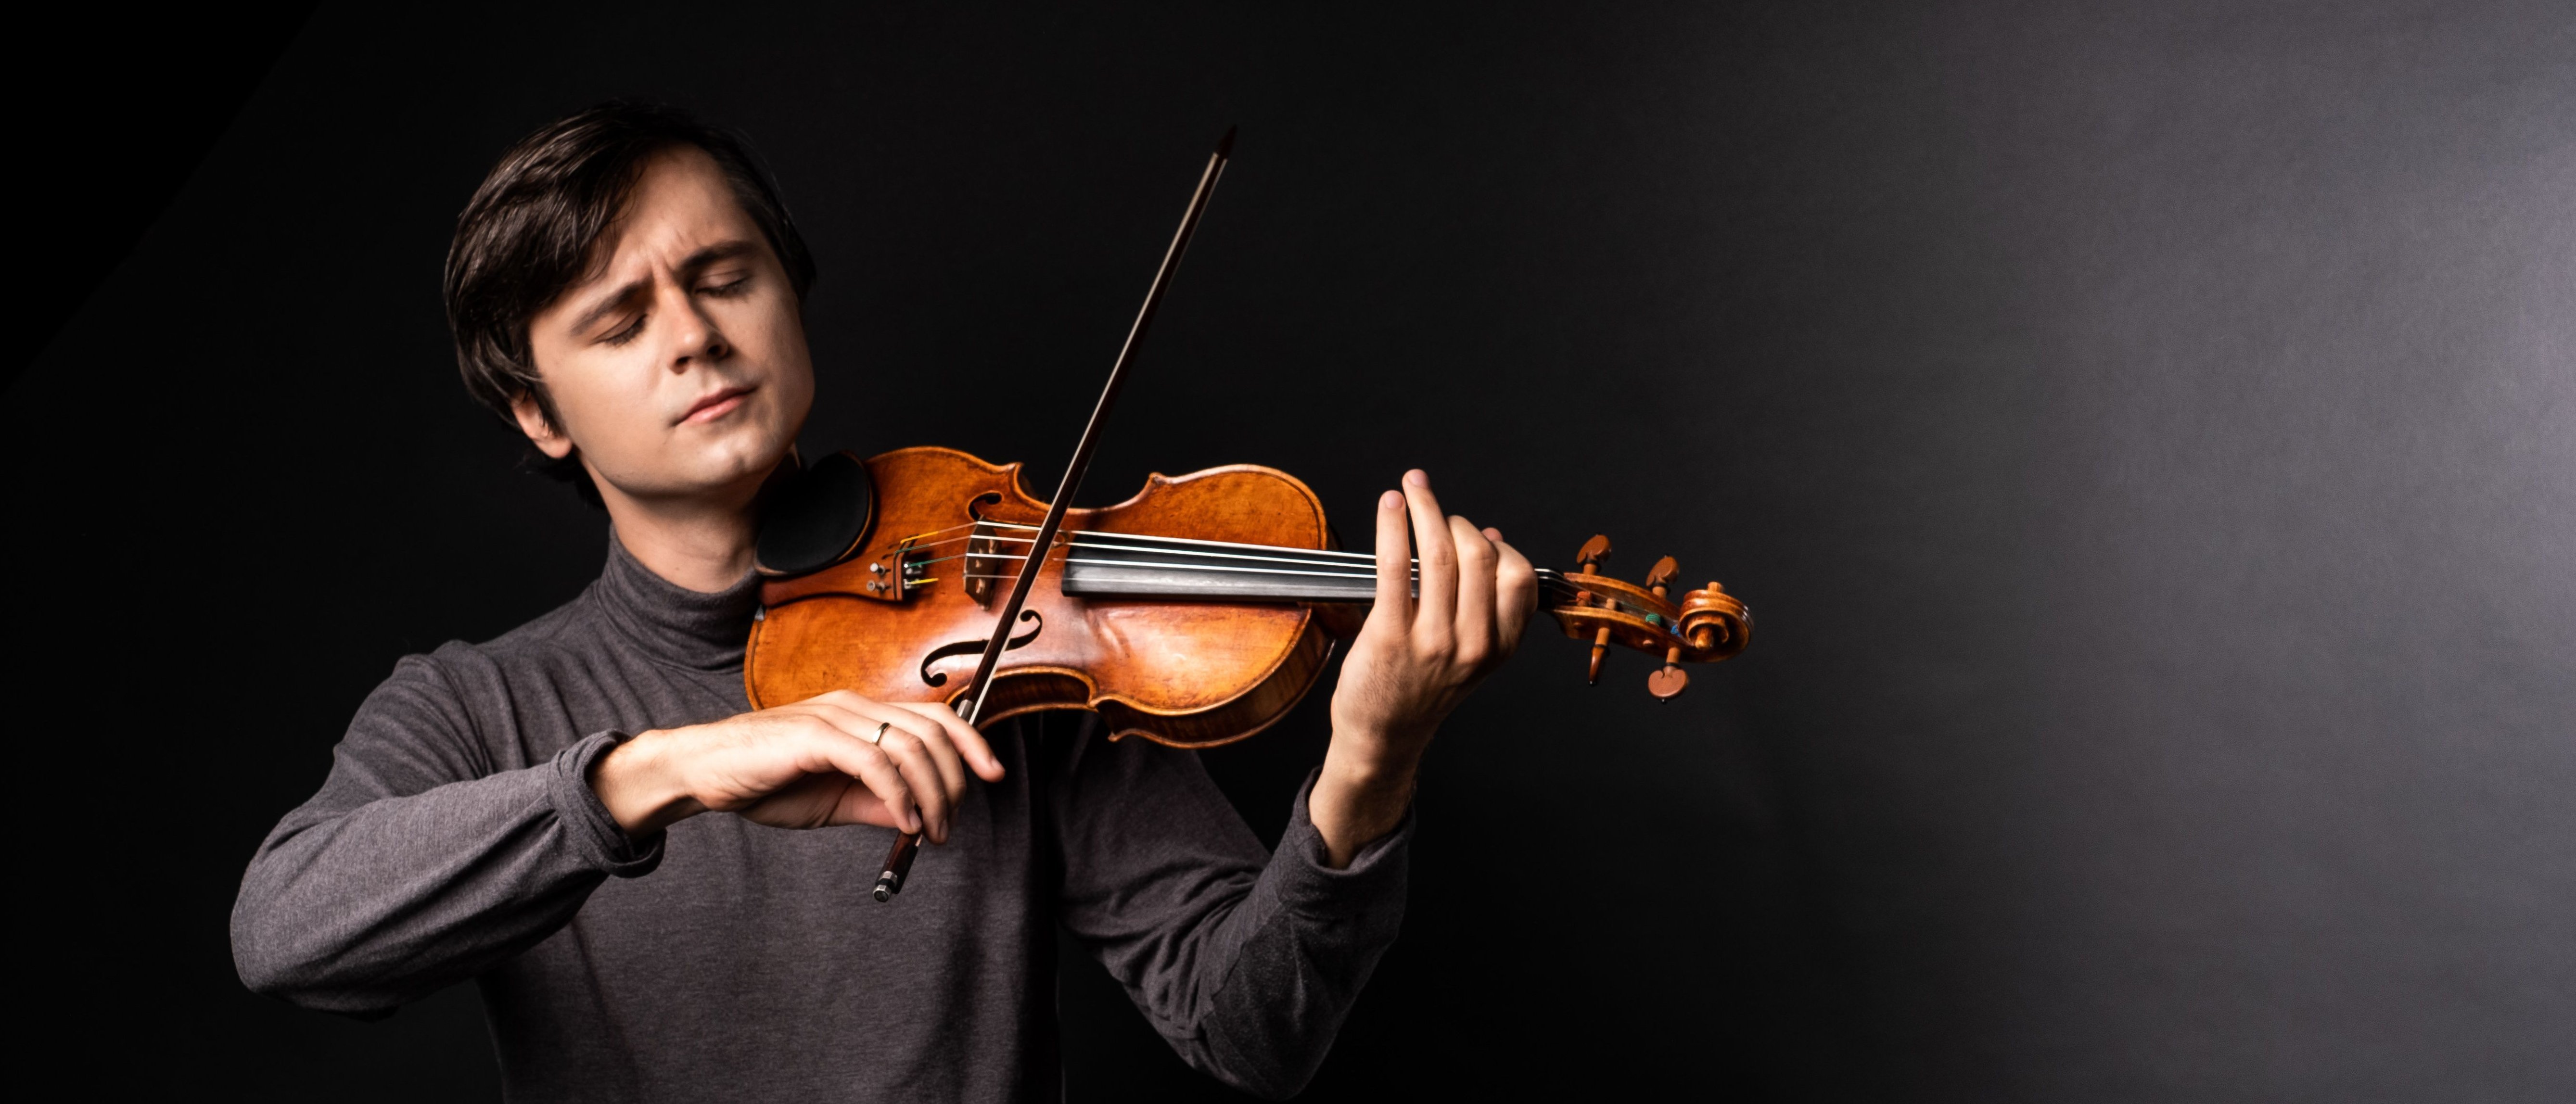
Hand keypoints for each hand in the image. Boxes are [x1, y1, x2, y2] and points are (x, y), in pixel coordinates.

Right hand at [588, 691, 1006, 842]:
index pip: (936, 716)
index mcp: (863, 713)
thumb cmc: (766, 781)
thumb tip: (920, 817)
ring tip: (928, 831)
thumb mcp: (836, 798)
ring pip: (910, 746)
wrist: (704, 772)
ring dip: (931, 795)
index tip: (992, 774)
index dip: (971, 742)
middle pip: (933, 731)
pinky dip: (898, 795)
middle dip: (954, 781)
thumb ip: (879, 801)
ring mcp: (834, 717)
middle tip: (949, 825)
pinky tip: (903, 822)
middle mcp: (855, 706)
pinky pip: (874, 762)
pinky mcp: (813, 735)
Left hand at [1312, 469, 1537, 864]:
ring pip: (1439, 555)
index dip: (1498, 546)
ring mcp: (1432, 643)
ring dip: (1426, 509)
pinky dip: (1393, 526)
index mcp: (1499, 647)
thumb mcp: (1473, 654)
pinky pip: (1395, 567)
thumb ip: (1487, 603)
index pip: (1519, 578)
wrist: (1383, 737)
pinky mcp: (1389, 638)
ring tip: (1412, 489)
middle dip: (1456, 521)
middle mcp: (1472, 645)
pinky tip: (1390, 505)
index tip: (1476, 534)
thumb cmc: (1423, 688)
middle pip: (1479, 557)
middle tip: (1434, 509)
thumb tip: (1492, 537)